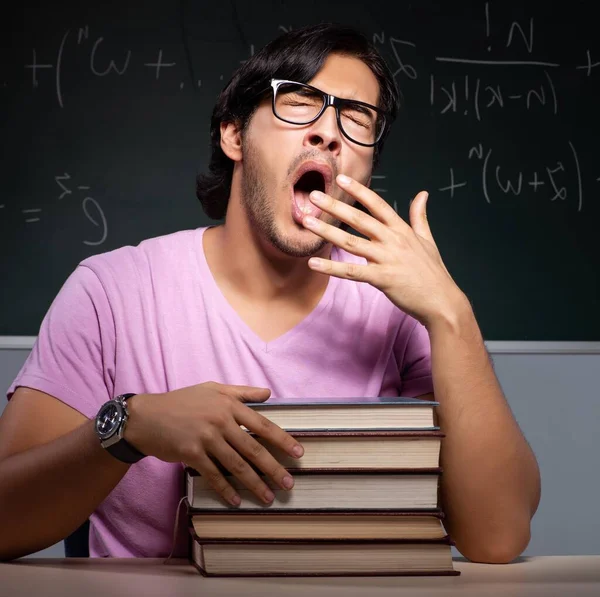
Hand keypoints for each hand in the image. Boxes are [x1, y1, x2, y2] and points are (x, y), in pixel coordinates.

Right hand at [125, 382, 303, 505]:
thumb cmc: (182, 401)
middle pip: (253, 448)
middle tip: (288, 483)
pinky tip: (236, 501)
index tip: (298, 452)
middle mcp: (220, 421)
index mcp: (229, 405)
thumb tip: (268, 393)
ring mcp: (206, 438)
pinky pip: (213, 475)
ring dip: (254, 483)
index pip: (262, 424)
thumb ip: (242, 392)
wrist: (146, 416)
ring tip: (268, 497)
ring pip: (236, 465)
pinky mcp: (191, 454)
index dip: (282, 440)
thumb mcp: (213, 388)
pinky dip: (225, 490)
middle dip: (273, 468)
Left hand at [302, 174, 466, 327]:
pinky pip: (352, 272)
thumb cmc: (433, 273)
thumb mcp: (428, 240)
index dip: (359, 190)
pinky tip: (313, 262)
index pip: (377, 204)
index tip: (341, 178)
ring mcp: (387, 259)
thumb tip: (422, 194)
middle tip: (313, 196)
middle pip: (359, 219)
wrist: (442, 301)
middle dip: (334, 206)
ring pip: (351, 242)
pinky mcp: (382, 278)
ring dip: (327, 231)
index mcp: (402, 230)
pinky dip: (331, 268)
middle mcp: (393, 240)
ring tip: (307, 222)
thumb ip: (420, 216)